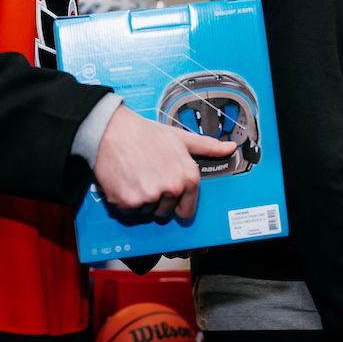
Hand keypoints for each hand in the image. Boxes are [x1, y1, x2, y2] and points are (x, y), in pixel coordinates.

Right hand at [92, 106, 236, 220]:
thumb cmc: (146, 133)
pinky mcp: (129, 202)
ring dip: (140, 200)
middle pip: (165, 212)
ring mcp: (151, 196)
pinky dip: (124, 201)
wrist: (112, 130)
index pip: (187, 210)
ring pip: (146, 212)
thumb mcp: (181, 138)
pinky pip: (128, 212)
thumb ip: (207, 147)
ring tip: (135, 176)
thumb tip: (230, 147)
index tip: (168, 195)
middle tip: (147, 177)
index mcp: (188, 176)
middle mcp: (172, 188)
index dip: (176, 203)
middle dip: (156, 200)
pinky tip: (124, 181)